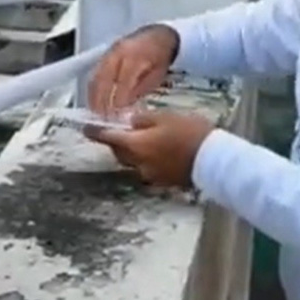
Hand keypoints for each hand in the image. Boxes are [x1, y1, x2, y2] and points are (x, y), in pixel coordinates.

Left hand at [84, 110, 214, 187]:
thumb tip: (130, 122)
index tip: (86, 128)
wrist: (213, 160)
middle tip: (122, 130)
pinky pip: (147, 169)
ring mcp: (150, 175)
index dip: (95, 132)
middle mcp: (138, 164)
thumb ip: (143, 120)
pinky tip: (159, 151)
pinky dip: (147, 160)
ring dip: (132, 152)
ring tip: (144, 139)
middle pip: (119, 153)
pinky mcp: (162, 182)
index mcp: (136, 145)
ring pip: (133, 162)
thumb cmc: (190, 133)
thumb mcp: (166, 117)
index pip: (109, 138)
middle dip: (117, 142)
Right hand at [88, 24, 179, 116]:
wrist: (156, 35)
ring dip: (94, 97)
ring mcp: (109, 53)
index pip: (124, 81)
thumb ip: (142, 89)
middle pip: (105, 79)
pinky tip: (94, 102)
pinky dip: (92, 90)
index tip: (117, 116)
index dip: (119, 100)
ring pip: (96, 77)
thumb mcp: (158, 73)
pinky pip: (94, 73)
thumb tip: (128, 106)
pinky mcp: (104, 55)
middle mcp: (119, 52)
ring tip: (96, 114)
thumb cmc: (159, 56)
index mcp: (136, 56)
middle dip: (102, 101)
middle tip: (103, 119)